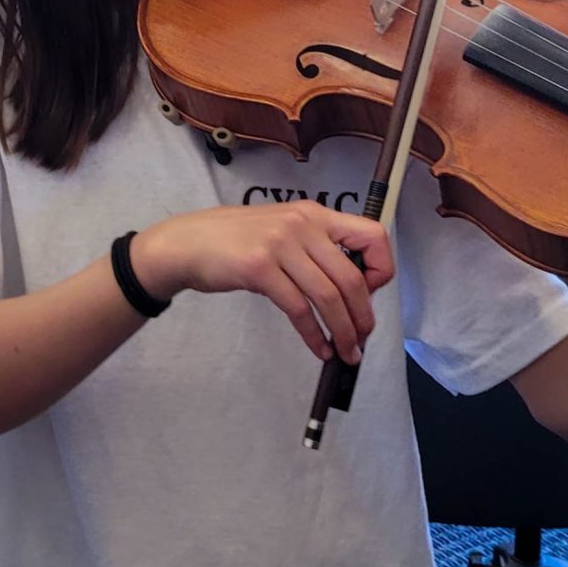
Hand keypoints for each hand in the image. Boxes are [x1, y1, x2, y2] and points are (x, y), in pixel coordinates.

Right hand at [129, 201, 393, 362]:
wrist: (186, 242)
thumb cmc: (234, 239)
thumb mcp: (281, 229)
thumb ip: (314, 246)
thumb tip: (353, 287)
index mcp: (313, 213)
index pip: (372, 235)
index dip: (381, 269)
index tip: (368, 294)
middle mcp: (301, 223)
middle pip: (351, 278)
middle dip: (363, 317)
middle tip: (362, 340)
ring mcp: (279, 244)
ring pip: (328, 296)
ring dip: (344, 332)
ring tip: (347, 352)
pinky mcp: (259, 268)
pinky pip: (299, 309)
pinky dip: (314, 335)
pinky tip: (318, 348)